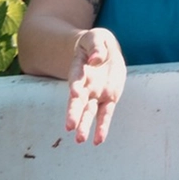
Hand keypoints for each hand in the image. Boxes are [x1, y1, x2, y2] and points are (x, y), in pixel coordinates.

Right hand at [65, 28, 126, 144]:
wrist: (102, 49)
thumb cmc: (95, 42)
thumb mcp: (96, 39)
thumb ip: (96, 48)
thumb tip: (96, 59)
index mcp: (79, 70)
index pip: (76, 80)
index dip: (75, 87)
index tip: (74, 94)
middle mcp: (84, 85)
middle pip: (79, 101)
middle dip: (74, 113)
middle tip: (70, 127)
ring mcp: (95, 93)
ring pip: (89, 111)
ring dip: (85, 125)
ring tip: (81, 140)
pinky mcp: (108, 98)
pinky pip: (105, 114)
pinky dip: (102, 126)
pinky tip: (98, 140)